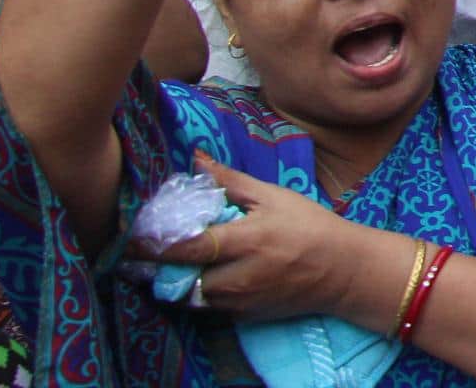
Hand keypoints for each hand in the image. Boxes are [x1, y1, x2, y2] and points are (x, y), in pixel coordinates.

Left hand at [141, 154, 379, 320]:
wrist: (342, 270)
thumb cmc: (310, 226)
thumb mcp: (274, 197)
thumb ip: (230, 181)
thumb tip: (195, 159)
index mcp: (247, 240)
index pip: (188, 246)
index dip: (155, 244)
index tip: (133, 237)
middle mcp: (240, 276)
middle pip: (180, 277)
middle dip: (160, 266)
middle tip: (144, 252)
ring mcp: (240, 301)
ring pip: (189, 296)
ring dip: (176, 280)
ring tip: (169, 263)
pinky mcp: (242, 317)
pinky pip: (206, 308)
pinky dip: (196, 294)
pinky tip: (200, 277)